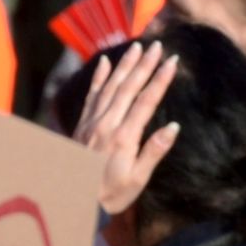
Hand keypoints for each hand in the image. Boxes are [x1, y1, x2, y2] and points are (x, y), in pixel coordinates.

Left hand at [79, 41, 181, 219]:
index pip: (146, 101)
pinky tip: (104, 62)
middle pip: (128, 87)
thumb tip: (173, 127)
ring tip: (137, 47)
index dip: (160, 80)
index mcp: (124, 137)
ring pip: (110, 86)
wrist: (72, 199)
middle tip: (158, 46)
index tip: (172, 62)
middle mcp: (107, 124)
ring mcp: (92, 122)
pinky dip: (99, 77)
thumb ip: (153, 152)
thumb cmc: (110, 194)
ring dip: (124, 65)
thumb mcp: (137, 179)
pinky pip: (92, 94)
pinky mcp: (82, 124)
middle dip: (145, 65)